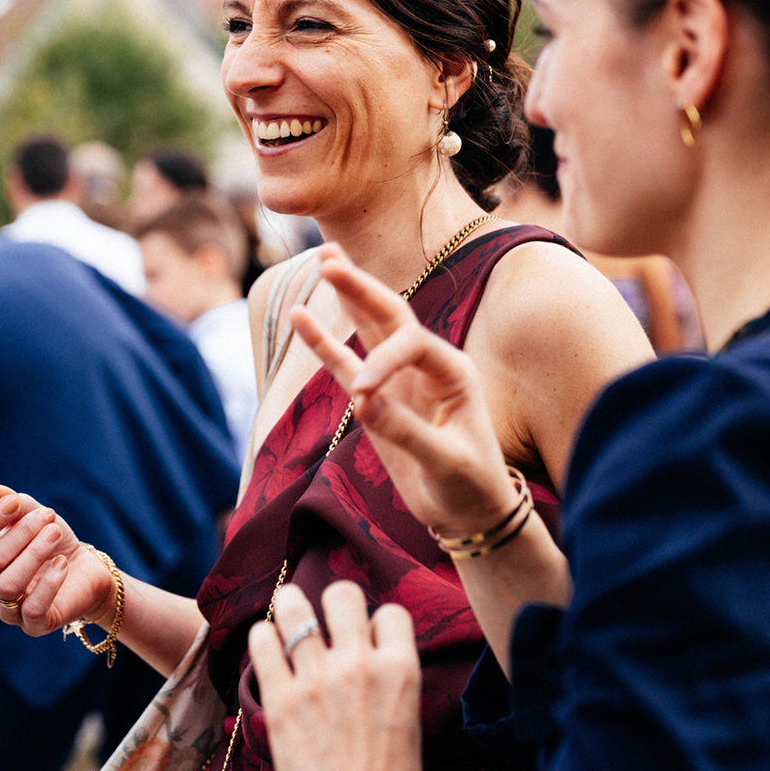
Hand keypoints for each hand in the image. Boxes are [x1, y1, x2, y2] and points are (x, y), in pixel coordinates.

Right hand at [0, 481, 115, 638]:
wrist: (84, 568)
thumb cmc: (50, 539)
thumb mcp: (32, 514)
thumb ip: (8, 501)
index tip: (15, 502)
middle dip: (21, 532)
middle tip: (48, 516)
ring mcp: (8, 610)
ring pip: (7, 585)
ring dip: (34, 554)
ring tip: (55, 534)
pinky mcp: (34, 626)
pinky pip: (32, 609)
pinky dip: (48, 583)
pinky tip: (62, 564)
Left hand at [248, 581, 430, 770]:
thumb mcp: (407, 722)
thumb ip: (391, 683)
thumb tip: (376, 657)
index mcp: (400, 672)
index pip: (391, 613)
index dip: (377, 623)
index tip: (366, 637)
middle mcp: (359, 665)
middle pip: (343, 594)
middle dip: (334, 600)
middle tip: (323, 616)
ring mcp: (316, 679)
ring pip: (296, 607)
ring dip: (291, 605)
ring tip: (288, 612)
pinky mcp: (280, 698)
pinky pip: (262, 642)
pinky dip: (263, 636)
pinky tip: (266, 644)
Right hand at [289, 244, 516, 537]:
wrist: (469, 512)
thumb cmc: (470, 487)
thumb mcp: (448, 463)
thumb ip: (409, 432)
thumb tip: (362, 402)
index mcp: (454, 372)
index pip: (412, 345)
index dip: (383, 361)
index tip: (360, 394)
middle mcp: (427, 365)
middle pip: (390, 315)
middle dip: (361, 287)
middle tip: (329, 259)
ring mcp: (399, 379)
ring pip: (369, 328)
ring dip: (347, 295)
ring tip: (324, 257)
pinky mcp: (375, 397)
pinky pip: (343, 363)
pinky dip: (322, 342)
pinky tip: (299, 316)